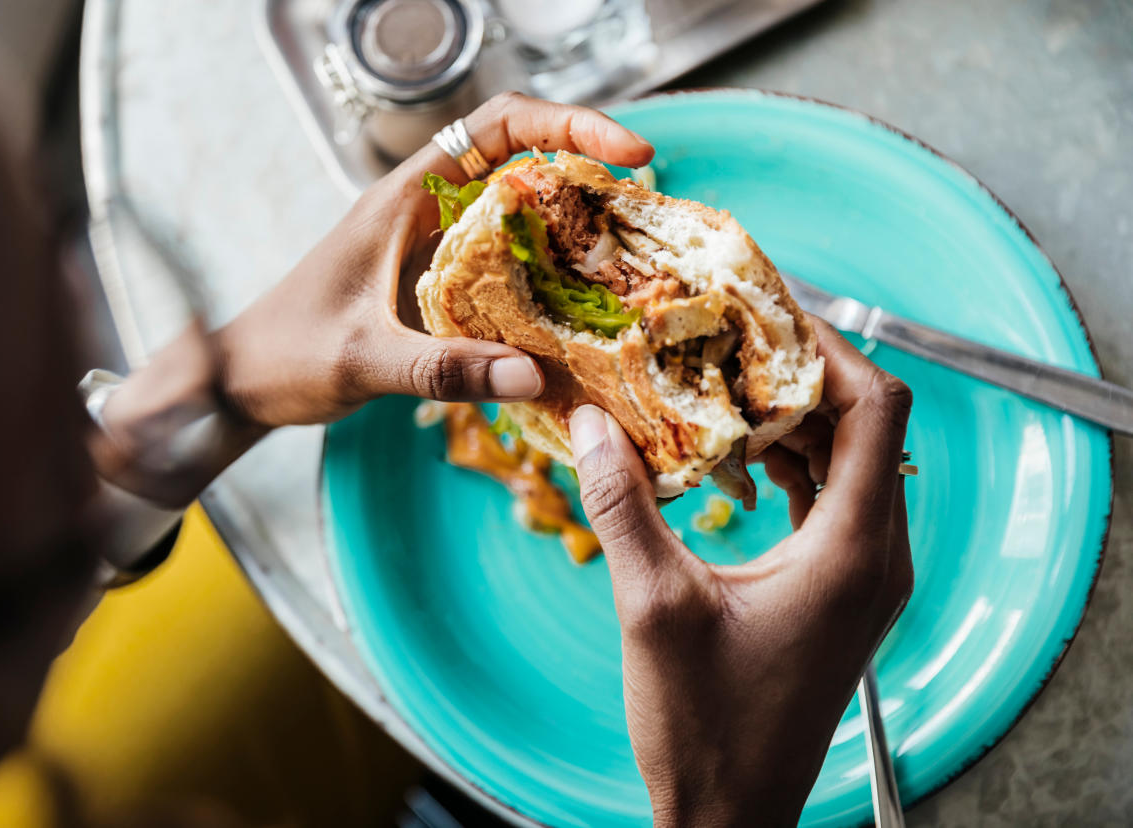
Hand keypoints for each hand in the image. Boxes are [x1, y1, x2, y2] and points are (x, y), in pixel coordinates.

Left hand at [95, 93, 653, 503]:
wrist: (240, 380)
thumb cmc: (286, 354)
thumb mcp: (362, 359)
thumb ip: (441, 369)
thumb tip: (533, 376)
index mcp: (405, 197)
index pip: (498, 125)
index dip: (569, 124)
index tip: (627, 153)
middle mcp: (426, 210)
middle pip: (522, 160)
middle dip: (587, 173)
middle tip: (644, 212)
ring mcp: (435, 246)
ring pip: (519, 212)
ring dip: (573, 226)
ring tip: (629, 259)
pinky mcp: (438, 284)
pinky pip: (507, 264)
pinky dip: (548, 275)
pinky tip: (579, 311)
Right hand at [568, 317, 912, 826]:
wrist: (730, 813)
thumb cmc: (707, 728)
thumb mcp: (653, 605)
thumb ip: (622, 503)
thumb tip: (589, 422)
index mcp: (852, 550)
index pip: (875, 409)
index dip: (828, 346)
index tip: (767, 311)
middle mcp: (875, 556)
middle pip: (864, 426)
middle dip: (798, 372)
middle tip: (728, 337)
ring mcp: (861, 576)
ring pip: (846, 462)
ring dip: (789, 419)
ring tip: (720, 384)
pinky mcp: (837, 592)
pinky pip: (829, 501)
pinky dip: (788, 464)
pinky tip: (730, 458)